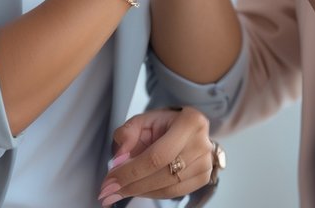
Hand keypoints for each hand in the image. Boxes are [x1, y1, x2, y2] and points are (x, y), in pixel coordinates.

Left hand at [98, 106, 214, 205]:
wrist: (185, 130)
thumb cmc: (164, 125)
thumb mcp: (144, 120)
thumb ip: (128, 133)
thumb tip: (119, 157)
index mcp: (190, 122)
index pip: (157, 155)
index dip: (131, 171)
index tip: (110, 180)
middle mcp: (202, 144)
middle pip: (163, 174)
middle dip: (132, 185)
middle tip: (109, 191)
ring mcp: (205, 163)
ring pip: (169, 187)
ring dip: (140, 192)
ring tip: (119, 191)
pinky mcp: (203, 177)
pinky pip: (175, 193)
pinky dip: (153, 194)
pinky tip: (138, 190)